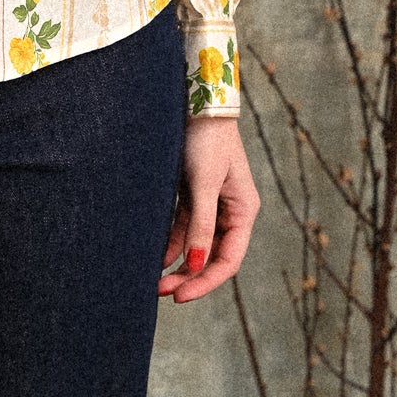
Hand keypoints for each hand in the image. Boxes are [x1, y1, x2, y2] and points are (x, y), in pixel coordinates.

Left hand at [158, 115, 259, 302]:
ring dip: (177, 263)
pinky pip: (181, 226)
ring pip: (194, 244)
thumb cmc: (206, 138)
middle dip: (188, 277)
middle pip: (210, 256)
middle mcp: (229, 211)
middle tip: (160, 292)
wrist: (195, 100)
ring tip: (153, 281)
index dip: (204, 282)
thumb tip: (193, 266)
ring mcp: (210, 203)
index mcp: (243, 211)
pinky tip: (154, 256)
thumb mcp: (203, 183)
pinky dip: (170, 242)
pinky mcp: (191, 192)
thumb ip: (200, 225)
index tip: (180, 296)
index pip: (227, 260)